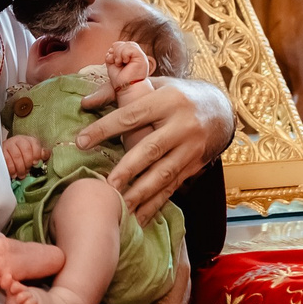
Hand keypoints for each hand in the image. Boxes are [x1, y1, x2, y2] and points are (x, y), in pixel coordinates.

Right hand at [2, 135, 48, 177]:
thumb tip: (44, 154)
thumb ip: (41, 154)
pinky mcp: (2, 151)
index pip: (35, 144)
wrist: (9, 151)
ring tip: (21, 175)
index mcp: (30, 140)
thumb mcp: (34, 153)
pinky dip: (11, 169)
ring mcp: (9, 144)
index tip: (36, 163)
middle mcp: (19, 140)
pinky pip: (7, 160)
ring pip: (16, 156)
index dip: (36, 154)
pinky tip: (14, 174)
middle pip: (26, 150)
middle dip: (28, 163)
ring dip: (20, 168)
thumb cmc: (24, 155)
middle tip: (27, 171)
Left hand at [76, 74, 232, 221]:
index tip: (81, 141)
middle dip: (128, 169)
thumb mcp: (154, 84)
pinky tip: (139, 218)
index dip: (105, 128)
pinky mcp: (194, 166)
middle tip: (107, 185)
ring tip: (121, 208)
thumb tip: (85, 102)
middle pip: (151, 149)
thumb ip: (118, 90)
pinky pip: (172, 187)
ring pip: (163, 174)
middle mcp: (182, 125)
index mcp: (168, 100)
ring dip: (141, 193)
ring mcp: (191, 148)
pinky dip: (155, 204)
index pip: (132, 115)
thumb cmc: (177, 95)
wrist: (221, 110)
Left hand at [101, 40, 152, 95]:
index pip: (121, 44)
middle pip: (123, 43)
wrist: (126, 88)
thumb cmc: (120, 79)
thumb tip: (112, 48)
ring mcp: (140, 55)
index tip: (114, 61)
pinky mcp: (141, 57)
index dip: (114, 50)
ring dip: (118, 54)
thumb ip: (113, 54)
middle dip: (115, 52)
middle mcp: (136, 54)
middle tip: (117, 63)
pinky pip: (130, 48)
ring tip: (120, 64)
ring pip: (126, 45)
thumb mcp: (113, 64)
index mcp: (130, 56)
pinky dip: (123, 54)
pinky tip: (124, 62)